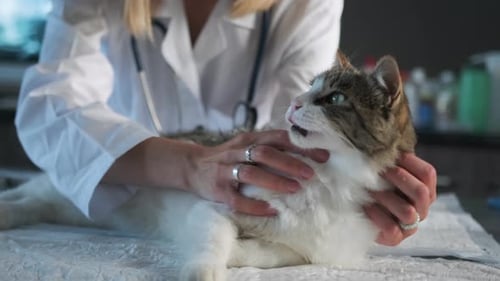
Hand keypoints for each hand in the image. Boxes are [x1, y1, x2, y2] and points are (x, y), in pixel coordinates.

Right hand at [187, 130, 328, 215]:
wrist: (192, 165)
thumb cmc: (227, 156)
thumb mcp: (245, 144)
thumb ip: (268, 145)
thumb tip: (304, 151)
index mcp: (248, 139)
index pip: (277, 138)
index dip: (300, 145)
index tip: (321, 155)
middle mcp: (237, 152)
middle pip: (265, 153)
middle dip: (290, 162)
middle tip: (311, 173)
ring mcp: (226, 170)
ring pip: (251, 173)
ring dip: (275, 180)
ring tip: (295, 188)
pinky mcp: (218, 190)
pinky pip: (236, 199)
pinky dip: (254, 205)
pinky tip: (270, 210)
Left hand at [364, 153, 436, 245]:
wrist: (357, 208)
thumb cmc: (370, 181)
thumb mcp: (381, 166)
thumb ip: (387, 156)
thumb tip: (381, 142)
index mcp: (424, 187)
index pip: (427, 173)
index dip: (408, 162)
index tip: (388, 156)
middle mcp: (422, 207)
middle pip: (421, 192)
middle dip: (397, 179)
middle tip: (379, 172)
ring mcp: (410, 224)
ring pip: (408, 212)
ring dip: (386, 198)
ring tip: (369, 191)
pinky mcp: (396, 238)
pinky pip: (392, 229)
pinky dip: (378, 216)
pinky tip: (366, 207)